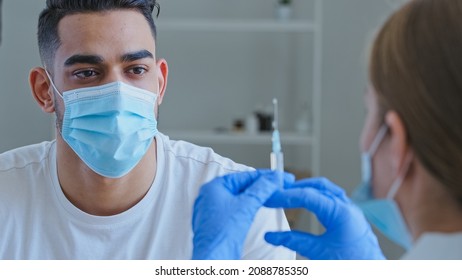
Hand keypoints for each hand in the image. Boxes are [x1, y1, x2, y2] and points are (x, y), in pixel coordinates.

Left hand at [192, 170, 294, 259]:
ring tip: (276, 193)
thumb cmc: (223, 234)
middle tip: (282, 184)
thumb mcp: (246, 205)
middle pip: (243, 186)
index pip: (244, 176)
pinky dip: (251, 206)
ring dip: (258, 195)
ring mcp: (215, 211)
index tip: (281, 176)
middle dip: (262, 185)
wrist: (215, 260)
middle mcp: (211, 197)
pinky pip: (238, 210)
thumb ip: (261, 188)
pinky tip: (262, 206)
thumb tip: (274, 177)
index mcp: (213, 187)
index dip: (265, 175)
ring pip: (241, 198)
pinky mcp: (220, 224)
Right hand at [264, 177, 384, 259]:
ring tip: (288, 194)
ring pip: (325, 189)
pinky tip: (306, 201)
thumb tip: (272, 236)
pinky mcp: (349, 216)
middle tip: (276, 192)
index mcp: (341, 213)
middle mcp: (347, 207)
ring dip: (305, 189)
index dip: (286, 196)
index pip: (307, 195)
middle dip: (294, 188)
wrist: (374, 273)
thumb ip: (294, 242)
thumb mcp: (319, 254)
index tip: (271, 198)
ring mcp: (350, 210)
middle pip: (316, 186)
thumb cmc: (354, 265)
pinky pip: (331, 197)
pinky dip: (315, 195)